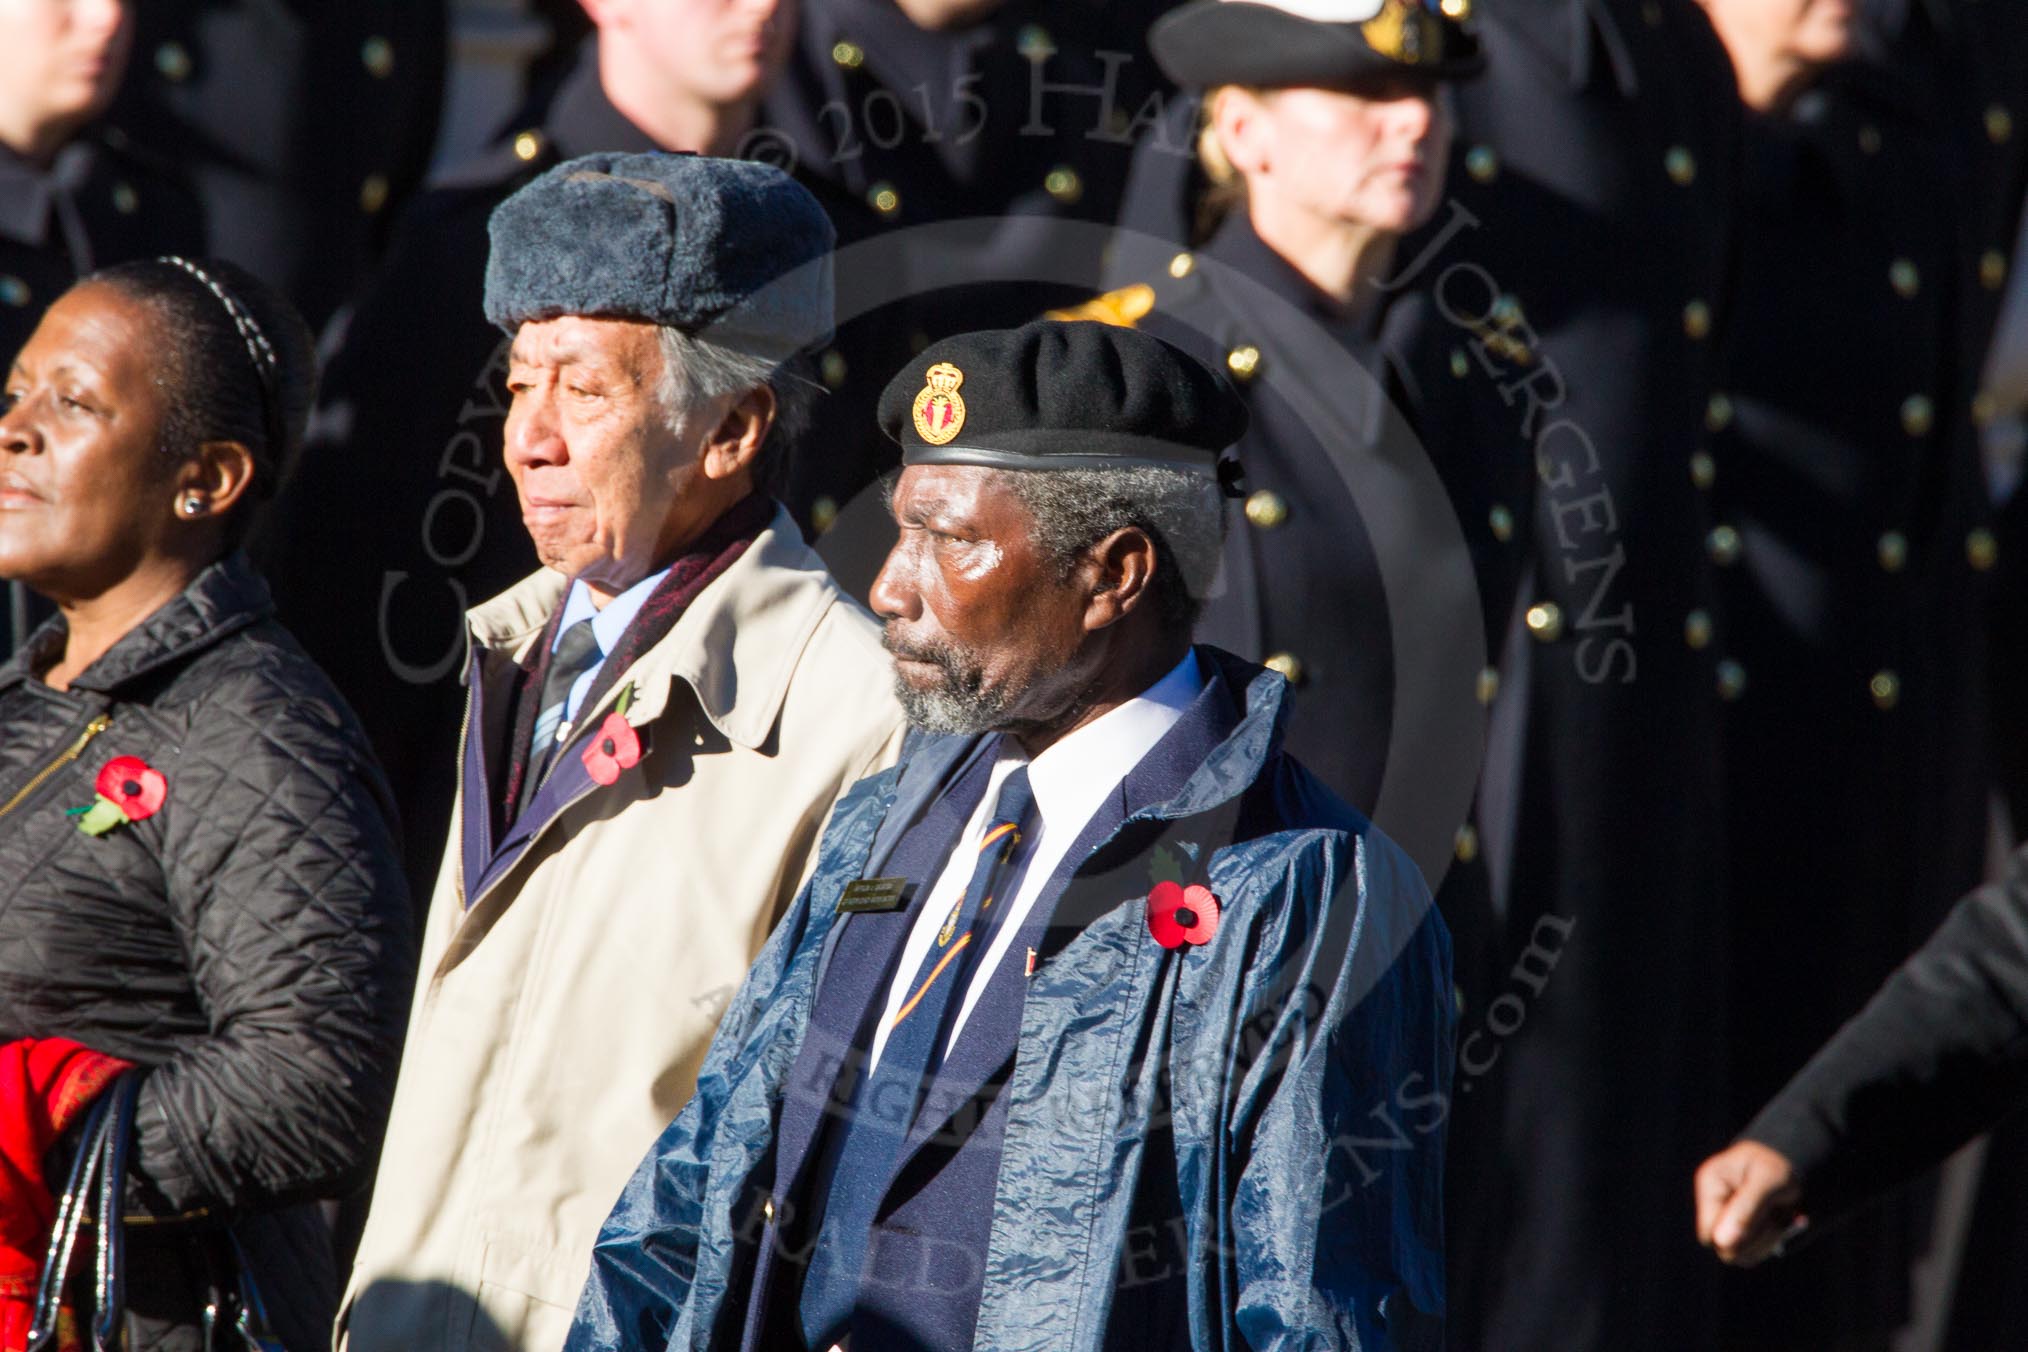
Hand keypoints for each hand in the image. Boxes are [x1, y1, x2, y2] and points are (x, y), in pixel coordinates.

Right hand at [1694, 1140, 1804, 1265]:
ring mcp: (1727, 1218)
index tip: (1765, 1222)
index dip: (1735, 1238)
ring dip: (1765, 1243)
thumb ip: (1745, 1210)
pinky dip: (1770, 1243)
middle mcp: (1714, 1204)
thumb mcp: (1766, 1181)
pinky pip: (1752, 1252)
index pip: (1708, 1233)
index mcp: (1710, 1186)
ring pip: (1739, 1254)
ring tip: (1779, 1221)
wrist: (1791, 1159)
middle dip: (1754, 1241)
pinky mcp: (1742, 1228)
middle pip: (1723, 1247)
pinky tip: (1779, 1224)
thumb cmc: (1777, 1165)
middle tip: (1776, 1222)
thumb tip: (1721, 1243)